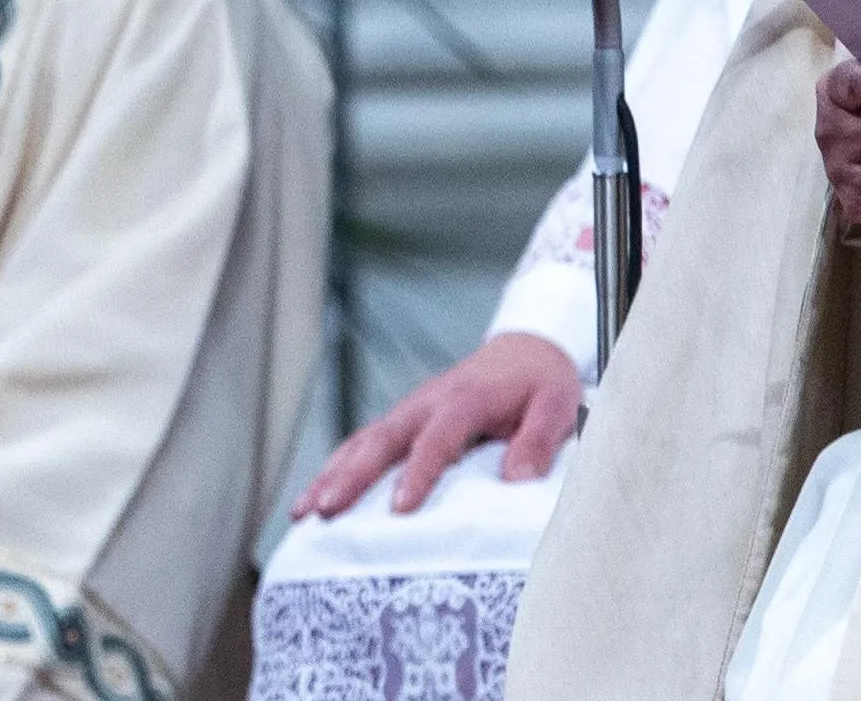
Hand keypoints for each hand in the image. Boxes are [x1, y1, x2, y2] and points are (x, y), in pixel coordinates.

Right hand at [294, 331, 582, 518]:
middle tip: (326, 510)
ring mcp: (410, 410)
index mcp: (467, 399)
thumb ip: (538, 440)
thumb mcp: (556, 406)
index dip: (418, 472)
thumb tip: (517, 480)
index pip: (438, 438)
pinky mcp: (402, 420)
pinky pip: (363, 443)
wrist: (526, 347)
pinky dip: (336, 468)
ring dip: (332, 474)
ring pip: (364, 441)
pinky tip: (311, 498)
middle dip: (352, 475)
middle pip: (383, 438)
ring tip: (304, 511)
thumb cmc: (540, 382)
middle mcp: (428, 402)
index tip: (399, 509)